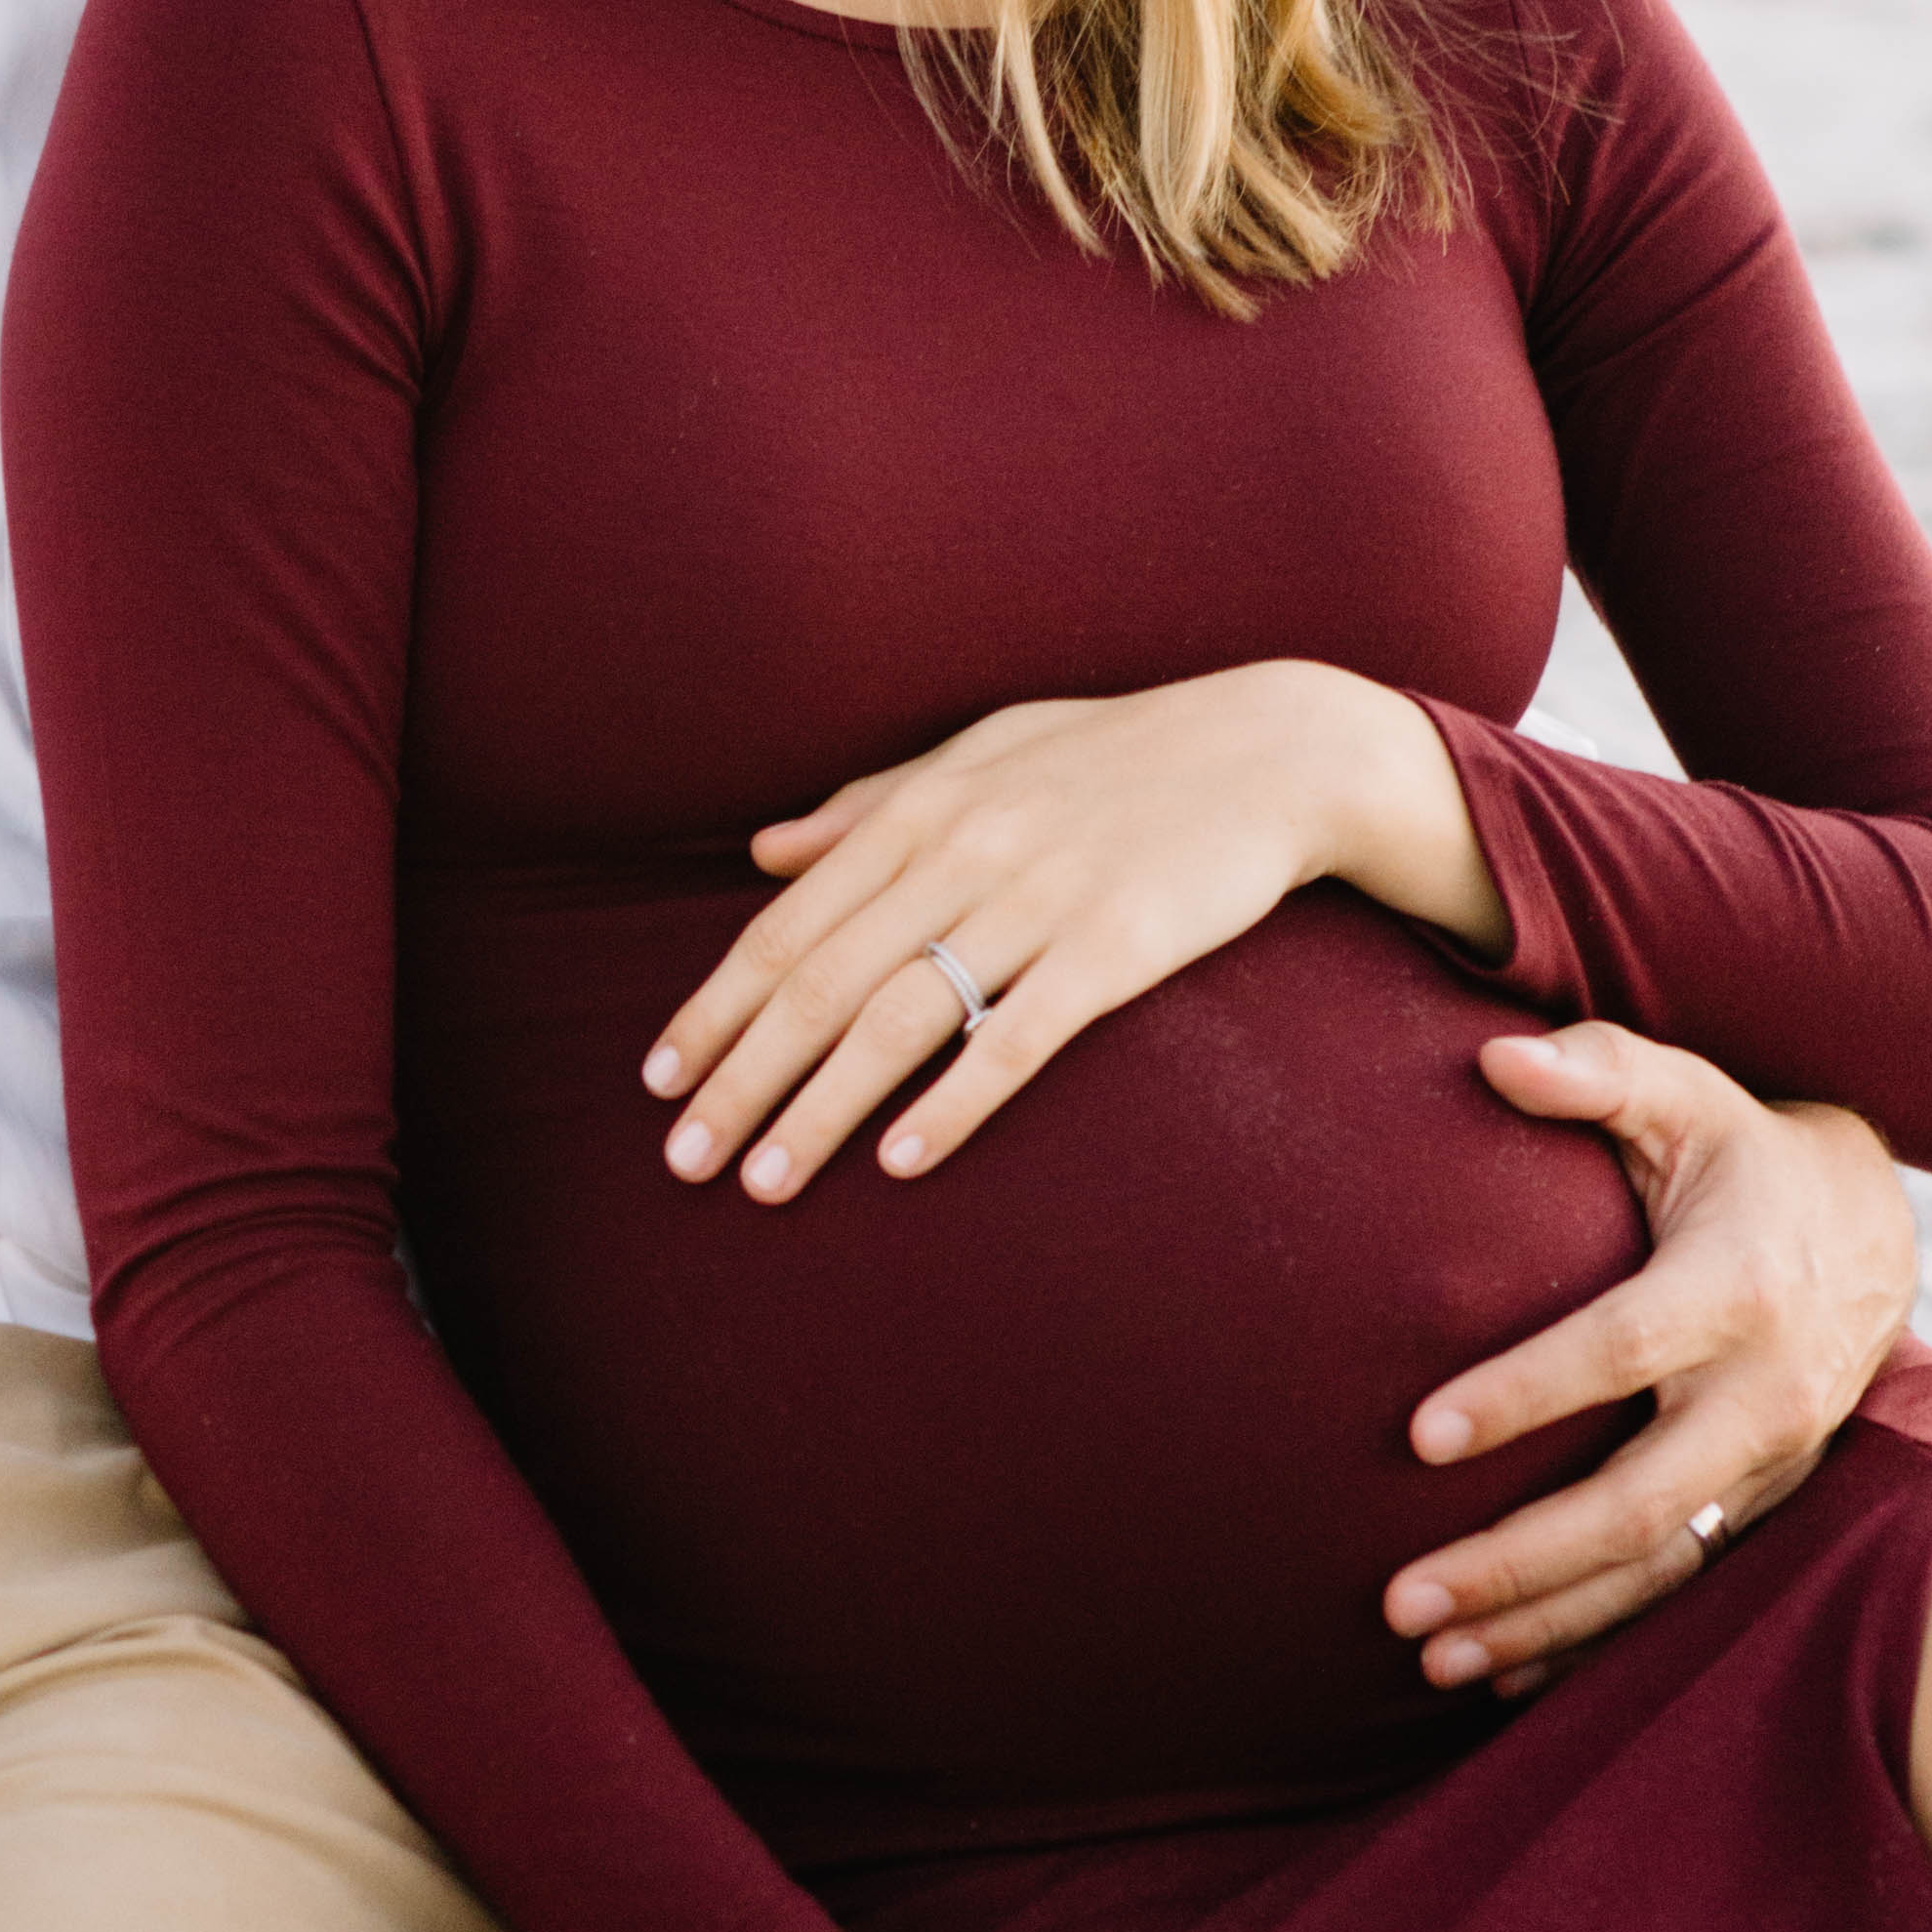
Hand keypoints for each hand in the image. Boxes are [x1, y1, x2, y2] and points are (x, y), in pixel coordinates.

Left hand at [644, 665, 1501, 1202]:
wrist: (1272, 748)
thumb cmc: (1115, 756)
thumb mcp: (981, 753)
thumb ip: (869, 805)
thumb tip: (761, 854)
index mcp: (920, 811)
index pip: (788, 927)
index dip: (717, 1007)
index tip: (659, 1080)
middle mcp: (964, 853)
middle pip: (823, 984)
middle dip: (742, 1079)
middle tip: (684, 1162)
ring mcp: (1041, 901)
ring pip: (901, 1020)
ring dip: (821, 1109)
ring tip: (765, 1183)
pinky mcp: (1118, 949)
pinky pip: (1017, 1038)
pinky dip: (953, 1101)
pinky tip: (900, 1162)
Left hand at [1381, 1032, 1914, 1695]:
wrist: (1868, 1233)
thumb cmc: (1739, 1155)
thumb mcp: (1685, 1096)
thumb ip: (1596, 1071)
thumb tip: (1495, 1057)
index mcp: (1736, 1291)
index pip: (1622, 1351)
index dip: (1525, 1392)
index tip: (1418, 1437)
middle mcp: (1763, 1394)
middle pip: (1637, 1501)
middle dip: (1517, 1560)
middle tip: (1399, 1601)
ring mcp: (1768, 1466)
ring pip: (1655, 1569)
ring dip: (1543, 1622)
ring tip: (1431, 1659)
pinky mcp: (1761, 1506)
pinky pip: (1676, 1590)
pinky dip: (1591, 1640)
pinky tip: (1501, 1672)